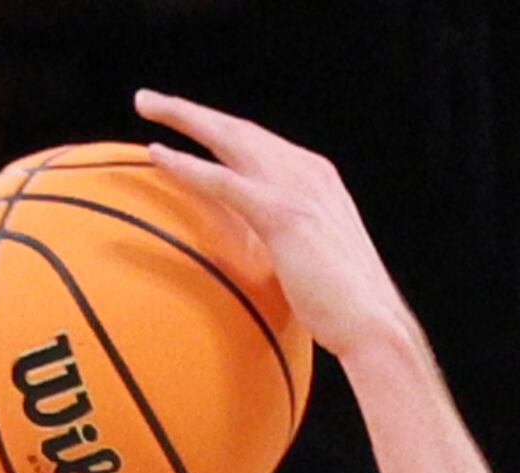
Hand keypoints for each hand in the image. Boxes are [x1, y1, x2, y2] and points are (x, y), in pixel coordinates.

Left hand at [134, 90, 420, 362]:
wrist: (373, 325)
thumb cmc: (340, 307)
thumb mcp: (307, 261)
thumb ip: (279, 243)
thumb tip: (251, 256)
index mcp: (315, 179)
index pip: (258, 143)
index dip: (219, 129)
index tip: (185, 121)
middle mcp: (308, 172)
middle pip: (239, 129)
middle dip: (191, 111)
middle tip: (148, 100)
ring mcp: (298, 190)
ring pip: (230, 139)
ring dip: (184, 118)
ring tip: (145, 105)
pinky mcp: (284, 216)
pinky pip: (225, 182)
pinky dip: (189, 166)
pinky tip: (158, 155)